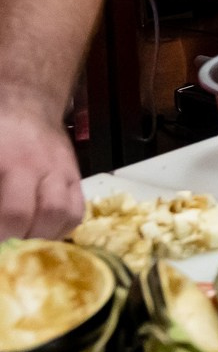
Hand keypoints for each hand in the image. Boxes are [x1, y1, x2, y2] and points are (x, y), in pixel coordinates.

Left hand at [0, 93, 84, 239]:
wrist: (27, 103)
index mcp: (9, 162)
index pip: (12, 211)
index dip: (3, 232)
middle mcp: (38, 167)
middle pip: (41, 214)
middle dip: (19, 239)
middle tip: (5, 247)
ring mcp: (61, 171)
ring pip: (63, 214)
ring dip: (42, 237)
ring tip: (23, 243)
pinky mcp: (75, 176)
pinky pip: (77, 210)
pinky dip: (60, 228)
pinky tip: (42, 233)